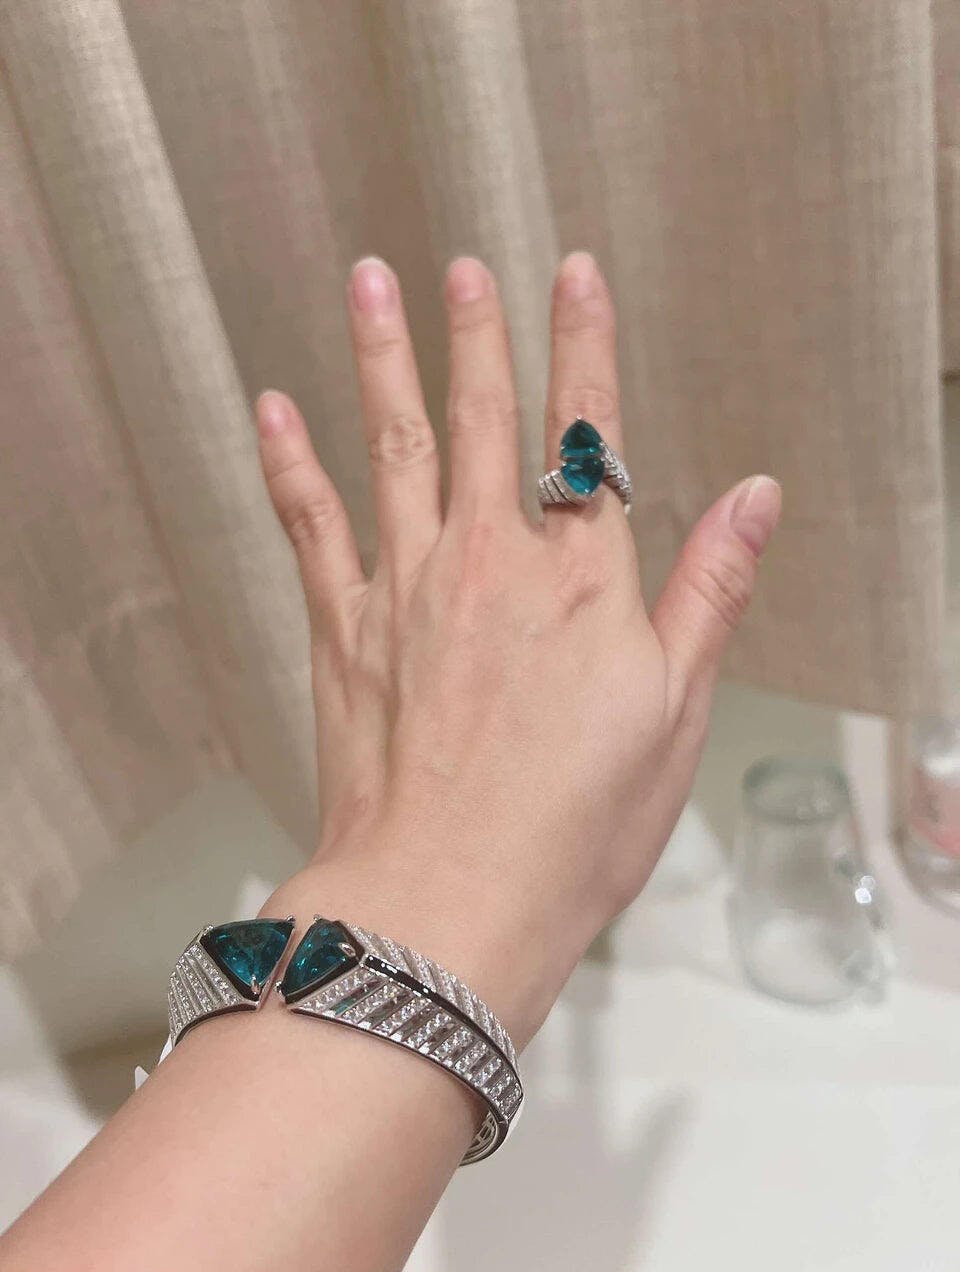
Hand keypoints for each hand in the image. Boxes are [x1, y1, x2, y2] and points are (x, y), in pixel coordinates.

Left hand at [255, 252, 779, 1045]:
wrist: (448, 902)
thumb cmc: (575, 826)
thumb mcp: (676, 716)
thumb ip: (709, 594)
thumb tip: (753, 497)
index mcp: (580, 582)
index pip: (587, 435)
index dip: (584, 346)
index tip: (574, 273)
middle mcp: (489, 562)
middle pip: (484, 420)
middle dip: (478, 334)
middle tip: (461, 265)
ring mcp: (406, 588)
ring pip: (395, 446)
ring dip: (383, 358)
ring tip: (370, 282)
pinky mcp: (343, 631)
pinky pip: (311, 524)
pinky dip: (290, 462)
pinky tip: (273, 407)